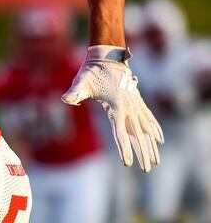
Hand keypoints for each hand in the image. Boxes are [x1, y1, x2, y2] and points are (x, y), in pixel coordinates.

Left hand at [62, 45, 164, 171]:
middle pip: (138, 134)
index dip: (124, 148)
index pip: (120, 132)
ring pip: (145, 129)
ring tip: (155, 161)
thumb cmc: (92, 71)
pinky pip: (148, 118)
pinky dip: (154, 129)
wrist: (107, 56)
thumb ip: (74, 92)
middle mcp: (129, 106)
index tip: (128, 163)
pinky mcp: (136, 101)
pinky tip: (159, 139)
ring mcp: (135, 104)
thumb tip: (66, 99)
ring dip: (151, 145)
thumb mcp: (81, 80)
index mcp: (117, 105)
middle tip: (147, 169)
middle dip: (143, 152)